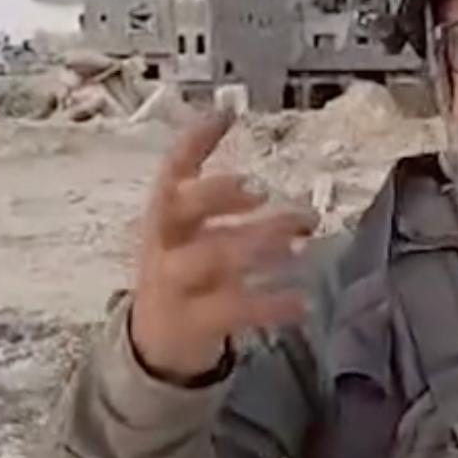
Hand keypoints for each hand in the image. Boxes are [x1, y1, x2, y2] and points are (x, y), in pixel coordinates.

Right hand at [129, 110, 317, 382]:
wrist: (155, 343)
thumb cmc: (182, 270)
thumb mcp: (188, 229)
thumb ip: (214, 188)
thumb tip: (231, 119)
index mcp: (163, 218)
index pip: (170, 172)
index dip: (192, 142)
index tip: (225, 114)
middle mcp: (164, 246)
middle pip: (179, 212)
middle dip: (217, 195)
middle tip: (260, 189)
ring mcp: (175, 286)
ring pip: (209, 259)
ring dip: (256, 244)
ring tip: (299, 238)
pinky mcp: (195, 323)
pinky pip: (233, 309)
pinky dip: (270, 305)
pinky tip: (302, 301)